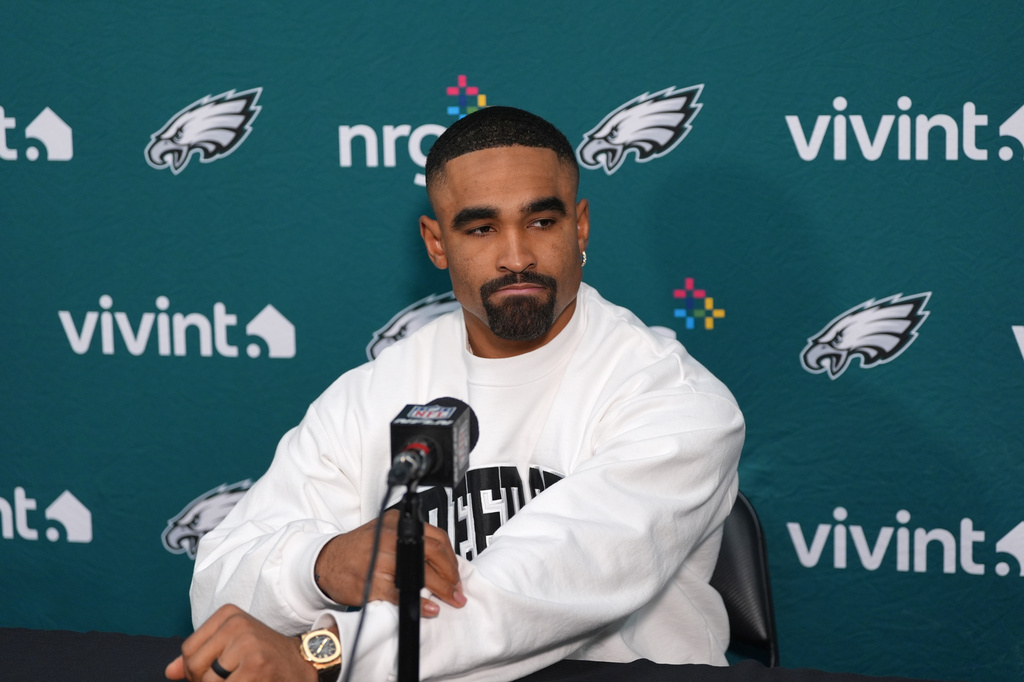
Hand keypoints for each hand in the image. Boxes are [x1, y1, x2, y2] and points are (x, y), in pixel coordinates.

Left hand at [165, 604, 317, 681]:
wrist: (301, 664)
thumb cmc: (262, 657)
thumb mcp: (230, 647)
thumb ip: (199, 656)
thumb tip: (169, 672)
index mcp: (228, 614)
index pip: (188, 649)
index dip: (195, 670)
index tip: (217, 672)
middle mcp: (237, 624)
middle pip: (195, 666)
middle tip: (228, 680)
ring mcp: (247, 644)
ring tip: (239, 680)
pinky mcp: (254, 666)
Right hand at [314, 509, 465, 616]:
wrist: (327, 562)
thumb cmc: (358, 550)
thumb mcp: (385, 533)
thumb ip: (411, 542)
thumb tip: (442, 563)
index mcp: (397, 523)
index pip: (436, 537)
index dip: (451, 559)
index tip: (456, 574)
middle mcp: (390, 537)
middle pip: (433, 554)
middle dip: (451, 576)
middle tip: (457, 590)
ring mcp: (381, 558)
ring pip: (421, 573)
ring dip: (441, 590)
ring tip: (449, 600)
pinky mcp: (372, 581)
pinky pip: (402, 594)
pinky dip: (419, 603)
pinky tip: (429, 607)